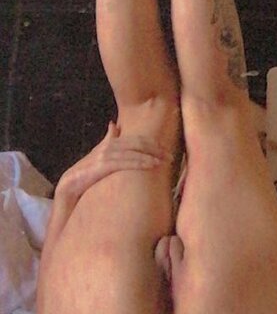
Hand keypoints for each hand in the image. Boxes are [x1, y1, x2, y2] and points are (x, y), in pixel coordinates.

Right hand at [56, 122, 170, 205]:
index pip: (135, 140)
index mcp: (110, 143)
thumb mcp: (98, 156)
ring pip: (132, 152)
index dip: (152, 143)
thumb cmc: (85, 175)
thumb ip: (108, 140)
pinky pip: (123, 163)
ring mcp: (103, 156)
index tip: (166, 149)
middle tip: (171, 156)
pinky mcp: (100, 166)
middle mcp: (107, 147)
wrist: (68, 188)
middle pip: (136, 143)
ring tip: (164, 161)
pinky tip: (150, 165)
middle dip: (155, 148)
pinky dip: (139, 163)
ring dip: (150, 156)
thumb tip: (113, 124)